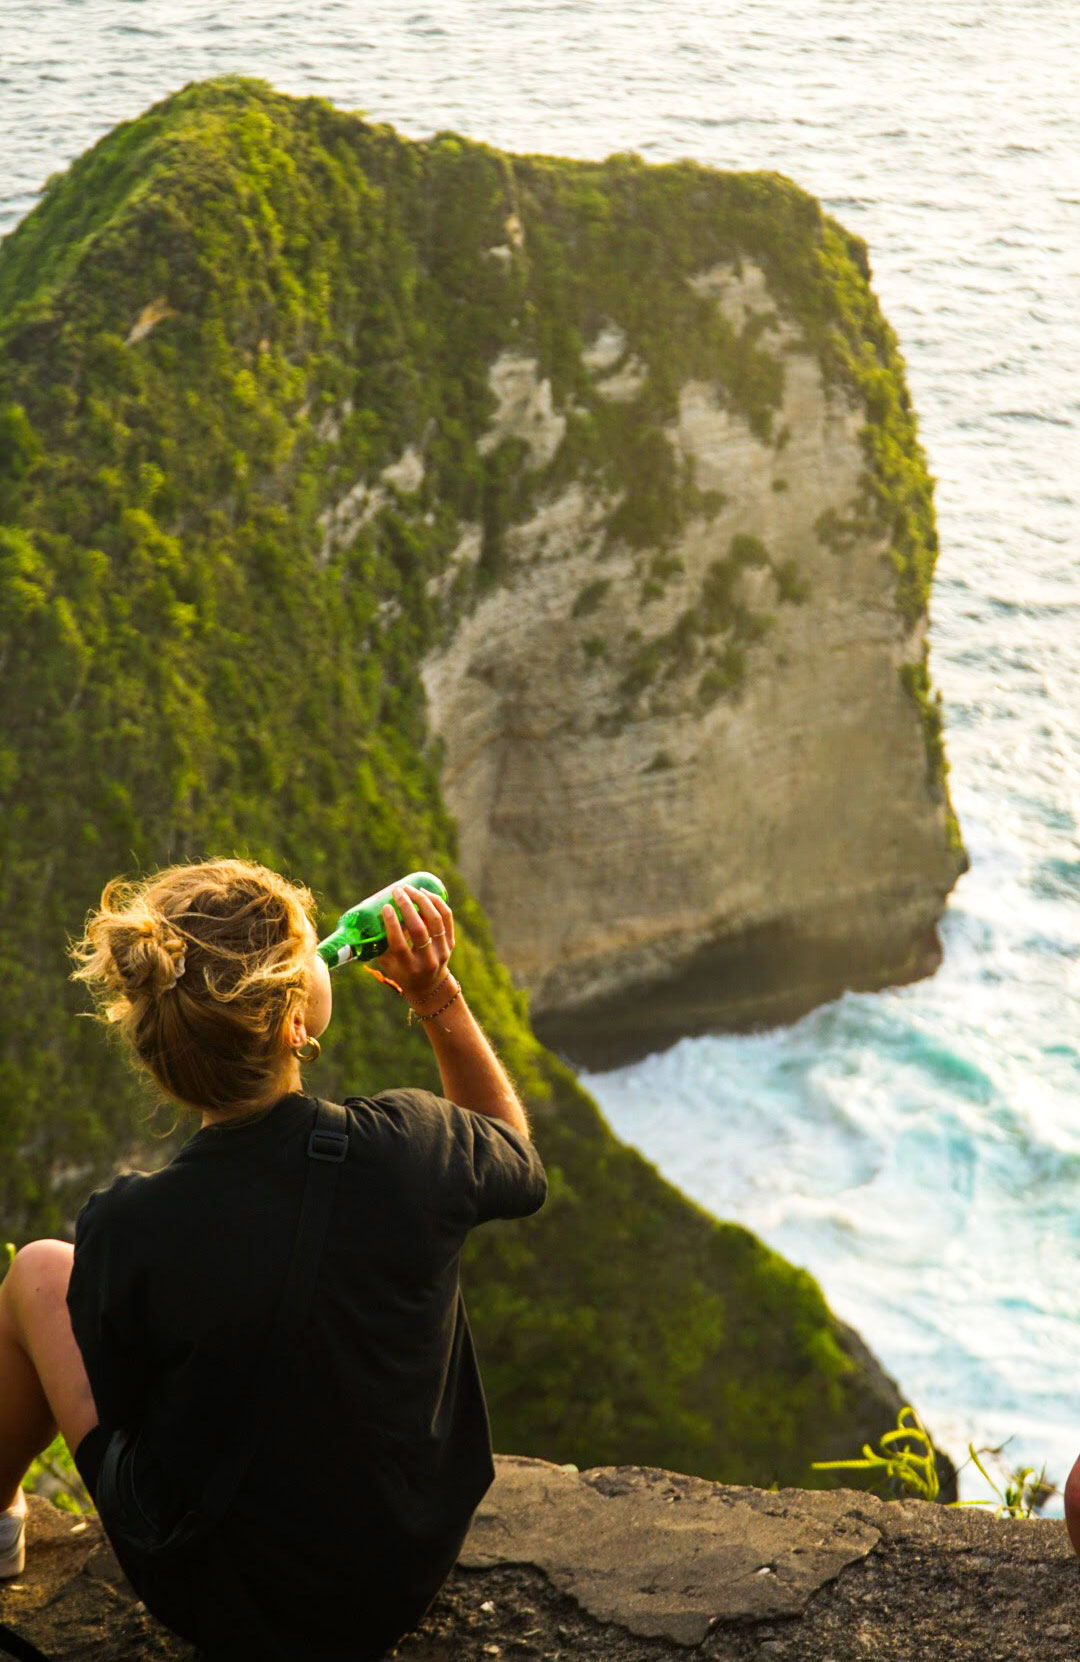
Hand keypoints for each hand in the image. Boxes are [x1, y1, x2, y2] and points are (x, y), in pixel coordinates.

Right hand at [375, 883, 455, 1004]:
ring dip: (422, 900)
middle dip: (407, 907)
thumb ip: (378, 945)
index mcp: (408, 968)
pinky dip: (437, 902)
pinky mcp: (450, 943)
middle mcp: (427, 960)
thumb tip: (363, 920)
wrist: (429, 986)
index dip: (392, 924)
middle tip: (397, 891)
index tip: (386, 907)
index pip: (400, 944)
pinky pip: (446, 918)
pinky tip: (425, 892)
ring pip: (435, 920)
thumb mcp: (387, 964)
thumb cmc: (402, 971)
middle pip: (419, 930)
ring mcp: (442, 951)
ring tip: (410, 889)